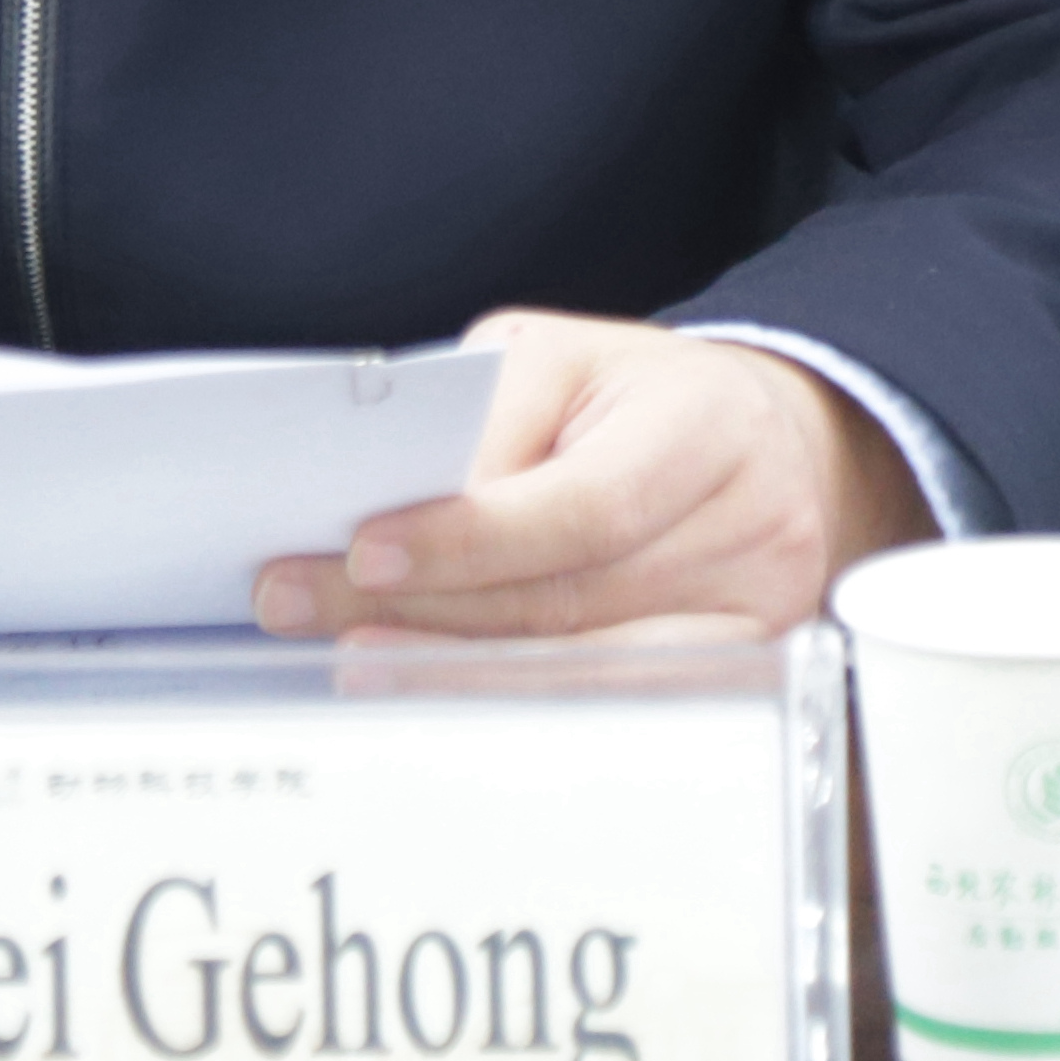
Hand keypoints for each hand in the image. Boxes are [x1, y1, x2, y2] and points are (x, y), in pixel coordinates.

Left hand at [246, 310, 932, 644]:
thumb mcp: (557, 358)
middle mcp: (751, 519)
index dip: (469, 538)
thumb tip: (389, 501)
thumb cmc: (631, 392)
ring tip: (350, 655)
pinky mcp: (745, 665)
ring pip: (584, 662)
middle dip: (422, 608)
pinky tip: (443, 694)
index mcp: (704, 419)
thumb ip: (483, 417)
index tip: (362, 553)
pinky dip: (523, 701)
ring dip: (453, 666)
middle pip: (571, 596)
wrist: (758, 434)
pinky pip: (619, 702)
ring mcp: (757, 606)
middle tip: (301, 606)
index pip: (581, 503)